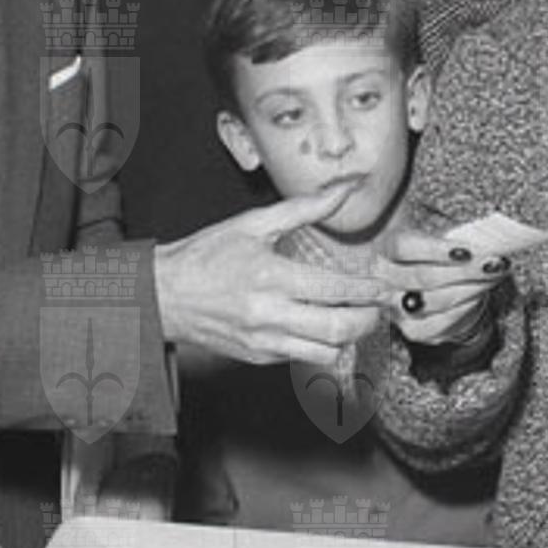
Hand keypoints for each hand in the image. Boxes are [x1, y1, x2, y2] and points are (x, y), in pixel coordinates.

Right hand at [155, 189, 404, 367]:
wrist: (165, 295)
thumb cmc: (207, 256)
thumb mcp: (253, 224)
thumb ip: (304, 208)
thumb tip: (342, 189)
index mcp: (270, 277)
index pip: (333, 290)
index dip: (366, 290)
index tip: (382, 286)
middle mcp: (268, 314)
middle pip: (337, 329)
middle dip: (368, 319)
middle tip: (379, 307)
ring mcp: (263, 341)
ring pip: (325, 353)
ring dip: (348, 337)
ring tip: (356, 318)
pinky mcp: (258, 357)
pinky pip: (301, 358)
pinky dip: (320, 346)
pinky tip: (323, 327)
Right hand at [367, 223, 511, 347]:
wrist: (430, 284)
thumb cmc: (433, 251)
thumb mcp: (433, 232)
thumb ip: (446, 231)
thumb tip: (483, 233)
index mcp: (382, 246)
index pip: (402, 247)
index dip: (435, 249)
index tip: (467, 249)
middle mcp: (381, 280)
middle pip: (421, 276)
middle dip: (462, 270)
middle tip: (492, 262)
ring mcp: (394, 308)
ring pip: (433, 301)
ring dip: (470, 287)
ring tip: (493, 273)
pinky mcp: (412, 331)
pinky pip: (441, 323)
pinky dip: (465, 307)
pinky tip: (480, 294)